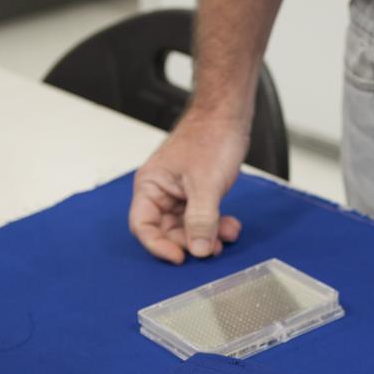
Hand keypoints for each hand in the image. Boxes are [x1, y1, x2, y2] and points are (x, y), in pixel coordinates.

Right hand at [129, 111, 249, 263]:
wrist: (228, 116)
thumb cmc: (210, 137)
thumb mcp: (205, 184)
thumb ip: (201, 219)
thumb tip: (199, 250)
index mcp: (150, 186)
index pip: (143, 226)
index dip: (159, 246)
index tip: (181, 258)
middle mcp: (161, 192)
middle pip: (167, 231)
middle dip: (190, 242)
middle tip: (211, 249)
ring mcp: (180, 193)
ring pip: (188, 228)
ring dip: (207, 236)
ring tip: (226, 236)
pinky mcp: (198, 193)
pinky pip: (203, 219)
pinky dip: (216, 226)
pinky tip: (231, 226)